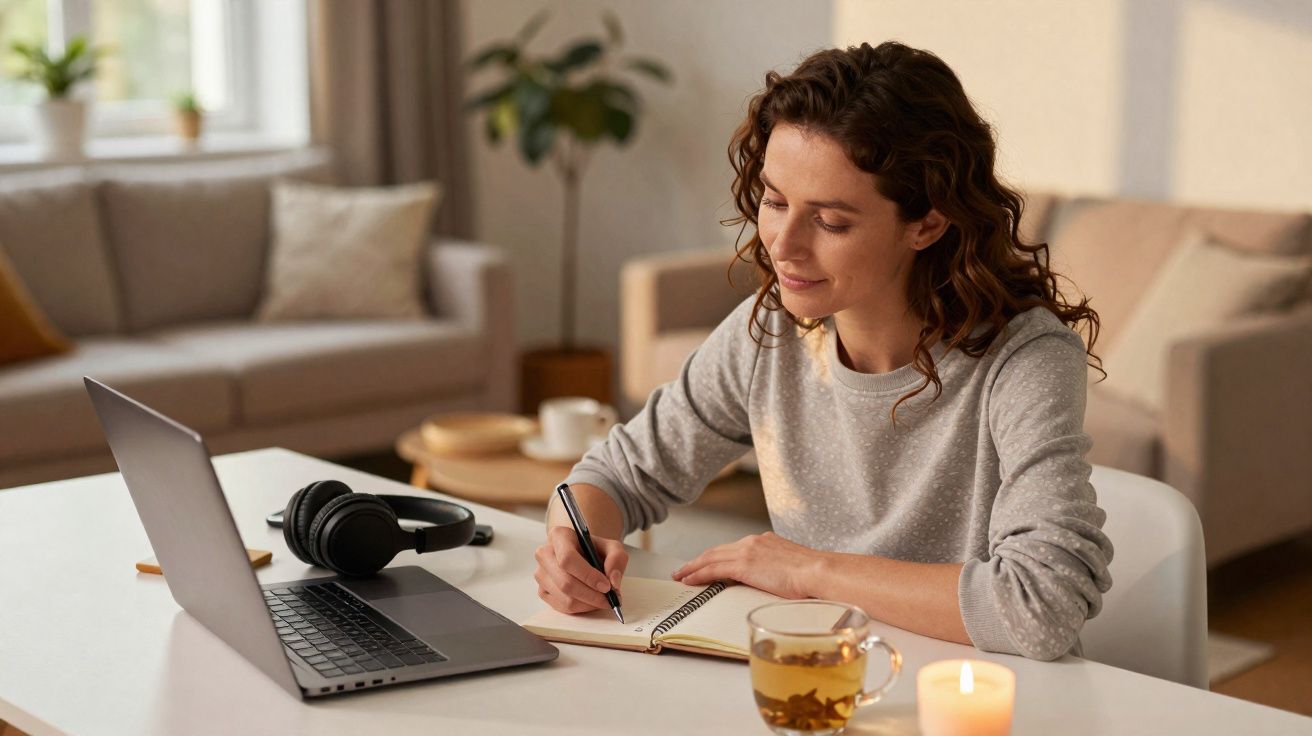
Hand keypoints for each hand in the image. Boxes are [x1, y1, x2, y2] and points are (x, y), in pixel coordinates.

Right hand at [534, 525, 628, 614]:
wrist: (581, 552)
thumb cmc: (593, 549)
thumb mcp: (612, 546)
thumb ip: (617, 558)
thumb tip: (613, 581)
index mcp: (559, 536)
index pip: (568, 559)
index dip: (588, 576)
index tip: (606, 586)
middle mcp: (545, 554)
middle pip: (566, 582)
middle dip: (592, 595)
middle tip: (610, 598)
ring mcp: (541, 574)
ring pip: (565, 599)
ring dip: (589, 604)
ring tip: (604, 599)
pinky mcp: (542, 591)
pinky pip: (563, 607)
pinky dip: (582, 608)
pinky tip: (591, 601)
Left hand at [671, 532, 820, 599]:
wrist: (820, 572)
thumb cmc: (814, 577)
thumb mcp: (793, 570)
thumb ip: (778, 572)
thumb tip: (775, 584)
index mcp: (766, 542)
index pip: (735, 549)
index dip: (718, 557)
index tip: (707, 564)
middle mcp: (754, 542)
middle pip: (718, 551)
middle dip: (699, 560)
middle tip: (685, 569)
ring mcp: (748, 551)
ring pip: (711, 558)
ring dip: (693, 567)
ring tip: (680, 575)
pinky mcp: (744, 564)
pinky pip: (713, 569)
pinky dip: (698, 574)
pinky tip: (689, 580)